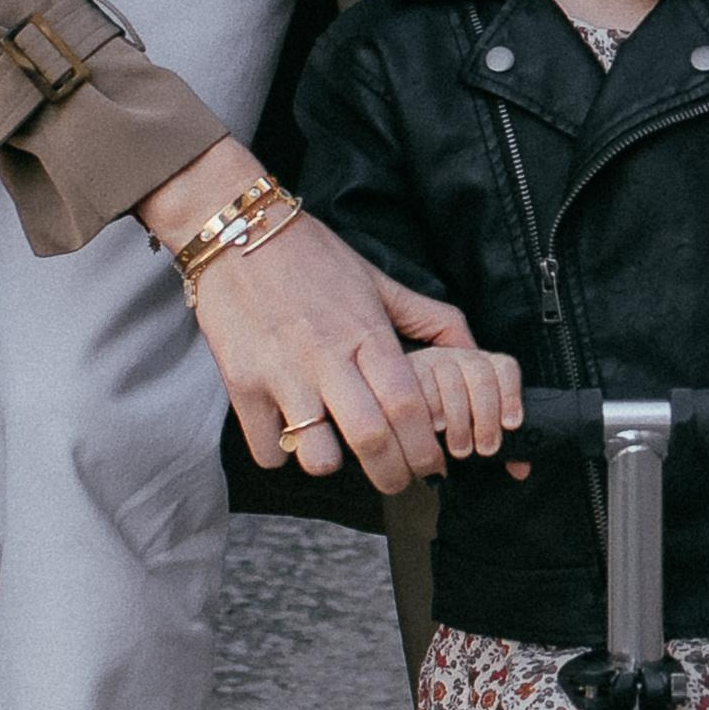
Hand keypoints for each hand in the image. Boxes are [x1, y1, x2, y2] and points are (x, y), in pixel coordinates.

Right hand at [136, 140, 471, 493]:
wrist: (235, 230)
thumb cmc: (311, 256)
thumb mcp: (377, 279)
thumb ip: (427, 315)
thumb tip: (473, 347)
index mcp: (366, 332)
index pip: (409, 406)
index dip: (425, 447)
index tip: (430, 462)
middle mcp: (327, 356)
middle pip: (372, 439)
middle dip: (393, 474)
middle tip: (396, 479)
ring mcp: (282, 372)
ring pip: (317, 453)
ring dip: (332, 464)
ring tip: (335, 452)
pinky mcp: (241, 383)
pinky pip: (267, 448)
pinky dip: (281, 454)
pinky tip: (288, 435)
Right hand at [409, 342, 523, 460]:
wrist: (398, 409)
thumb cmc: (442, 424)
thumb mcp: (472, 430)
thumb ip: (497, 442)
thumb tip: (520, 468)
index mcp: (480, 366)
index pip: (504, 368)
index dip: (511, 395)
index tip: (511, 425)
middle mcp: (457, 358)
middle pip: (481, 375)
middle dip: (486, 416)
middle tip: (484, 448)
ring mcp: (431, 361)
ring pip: (452, 380)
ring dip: (459, 418)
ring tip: (460, 447)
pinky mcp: (407, 371)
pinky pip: (422, 385)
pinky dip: (432, 409)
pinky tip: (434, 428)